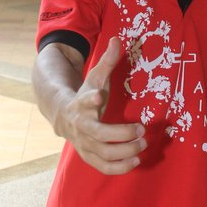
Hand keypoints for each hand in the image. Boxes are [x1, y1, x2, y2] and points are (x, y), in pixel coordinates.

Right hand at [59, 37, 146, 175]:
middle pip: (99, 134)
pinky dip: (120, 167)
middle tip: (142, 130)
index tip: (98, 95)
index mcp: (80, 104)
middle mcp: (81, 126)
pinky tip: (136, 160)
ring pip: (104, 153)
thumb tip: (117, 39)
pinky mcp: (88, 156)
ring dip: (125, 152)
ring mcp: (83, 143)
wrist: (63, 117)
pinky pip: (104, 166)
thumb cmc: (85, 95)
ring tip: (143, 144)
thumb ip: (107, 61)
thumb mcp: (94, 77)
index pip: (84, 101)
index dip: (90, 99)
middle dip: (121, 134)